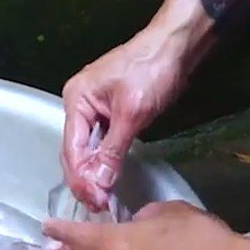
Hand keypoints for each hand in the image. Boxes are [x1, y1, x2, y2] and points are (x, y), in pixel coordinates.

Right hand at [62, 0, 214, 210]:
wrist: (176, 44)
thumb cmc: (153, 70)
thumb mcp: (133, 113)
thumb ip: (113, 150)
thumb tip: (99, 183)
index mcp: (76, 100)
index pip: (72, 147)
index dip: (81, 177)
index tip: (94, 200)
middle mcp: (77, 104)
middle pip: (74, 150)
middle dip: (84, 179)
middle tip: (97, 205)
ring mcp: (91, 108)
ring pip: (86, 148)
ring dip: (92, 173)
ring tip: (101, 198)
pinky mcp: (108, 112)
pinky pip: (99, 142)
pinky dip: (102, 160)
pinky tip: (106, 177)